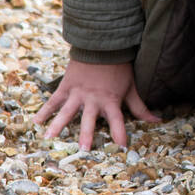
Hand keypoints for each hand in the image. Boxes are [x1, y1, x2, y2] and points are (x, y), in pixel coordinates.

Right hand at [33, 59, 161, 149]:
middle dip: (87, 134)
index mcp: (111, 100)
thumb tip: (158, 121)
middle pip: (90, 119)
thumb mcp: (131, 88)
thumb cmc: (119, 68)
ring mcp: (78, 92)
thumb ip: (140, 107)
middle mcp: (94, 98)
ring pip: (67, 111)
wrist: (102, 45)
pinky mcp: (67, 86)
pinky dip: (45, 110)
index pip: (118, 120)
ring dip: (58, 124)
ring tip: (50, 138)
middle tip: (83, 149)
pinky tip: (36, 121)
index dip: (120, 132)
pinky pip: (54, 100)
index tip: (122, 146)